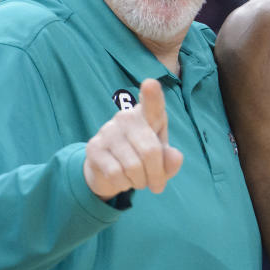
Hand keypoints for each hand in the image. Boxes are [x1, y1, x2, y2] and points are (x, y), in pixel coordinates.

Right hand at [83, 78, 183, 199]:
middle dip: (157, 175)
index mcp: (148, 115)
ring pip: (133, 167)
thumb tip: (175, 156)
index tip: (150, 84)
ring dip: (140, 182)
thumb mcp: (161, 159)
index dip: (152, 95)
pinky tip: (121, 178)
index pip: (152, 104)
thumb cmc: (142, 157)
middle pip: (150, 151)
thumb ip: (171, 159)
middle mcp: (126, 117)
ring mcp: (108, 131)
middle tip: (157, 185)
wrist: (109, 170)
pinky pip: (116, 174)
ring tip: (138, 179)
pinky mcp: (94, 147)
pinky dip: (123, 184)